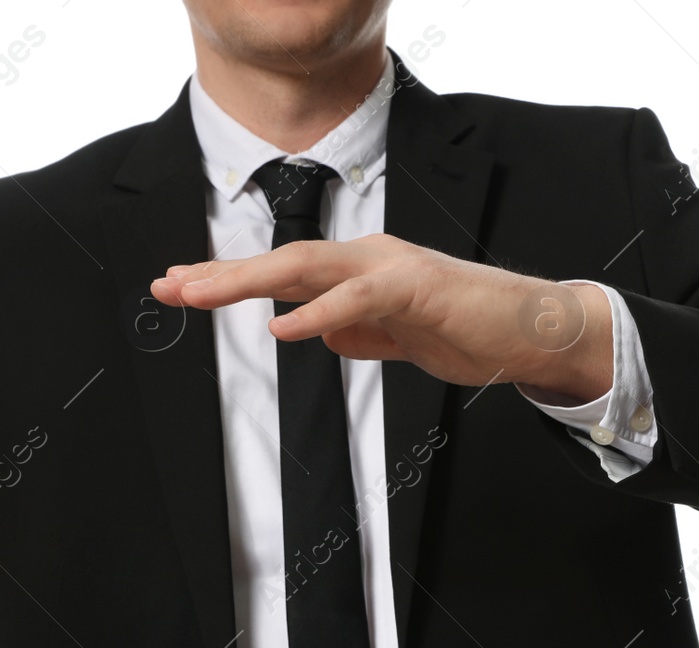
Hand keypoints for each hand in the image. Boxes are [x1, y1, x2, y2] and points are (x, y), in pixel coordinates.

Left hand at [147, 233, 614, 403]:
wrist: (530, 331)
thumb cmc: (465, 330)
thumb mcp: (394, 338)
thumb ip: (354, 331)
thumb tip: (315, 333)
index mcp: (358, 271)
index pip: (281, 273)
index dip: (228, 280)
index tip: (180, 290)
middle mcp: (366, 259)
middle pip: (280, 260)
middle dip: (219, 274)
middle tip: (169, 287)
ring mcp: (391, 268)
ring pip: (306, 267)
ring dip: (248, 281)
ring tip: (201, 296)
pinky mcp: (417, 288)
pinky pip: (358, 300)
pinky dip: (318, 313)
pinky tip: (283, 326)